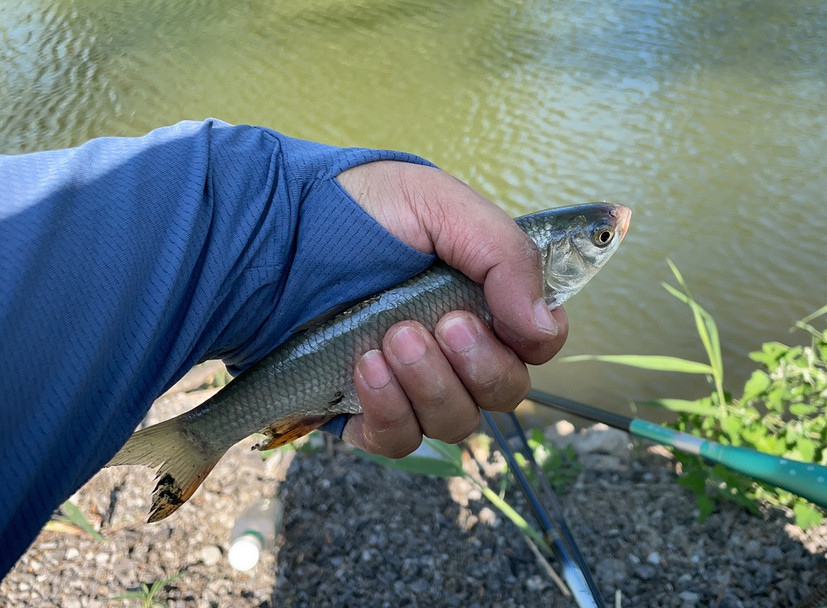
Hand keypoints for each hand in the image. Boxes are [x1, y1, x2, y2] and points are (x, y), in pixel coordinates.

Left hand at [334, 161, 568, 456]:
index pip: (538, 343)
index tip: (496, 318)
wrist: (274, 231)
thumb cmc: (360, 209)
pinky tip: (365, 370)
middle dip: (477, 365)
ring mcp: (412, 383)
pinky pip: (400, 441)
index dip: (531, 342)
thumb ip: (506, 255)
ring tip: (390, 340)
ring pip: (456, 422)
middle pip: (505, 392)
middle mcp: (456, 347)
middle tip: (438, 324)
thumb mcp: (441, 205)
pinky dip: (390, 412)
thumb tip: (541, 326)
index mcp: (484, 297)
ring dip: (430, 385)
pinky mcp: (366, 411)